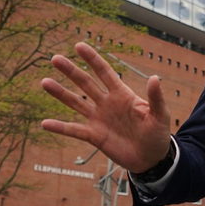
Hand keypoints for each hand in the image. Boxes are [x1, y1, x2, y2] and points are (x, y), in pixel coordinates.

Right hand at [41, 42, 171, 172]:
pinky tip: (45, 123)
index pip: (104, 72)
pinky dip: (60, 127)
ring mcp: (98, 119)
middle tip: (55, 58)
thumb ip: (155, 97)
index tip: (79, 46)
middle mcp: (106, 103)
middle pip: (85, 83)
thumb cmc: (157, 134)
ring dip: (60, 93)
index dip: (92, 59)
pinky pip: (74, 130)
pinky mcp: (94, 136)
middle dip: (71, 71)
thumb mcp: (160, 115)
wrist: (151, 159)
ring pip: (76, 103)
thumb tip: (154, 78)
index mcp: (122, 94)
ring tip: (45, 82)